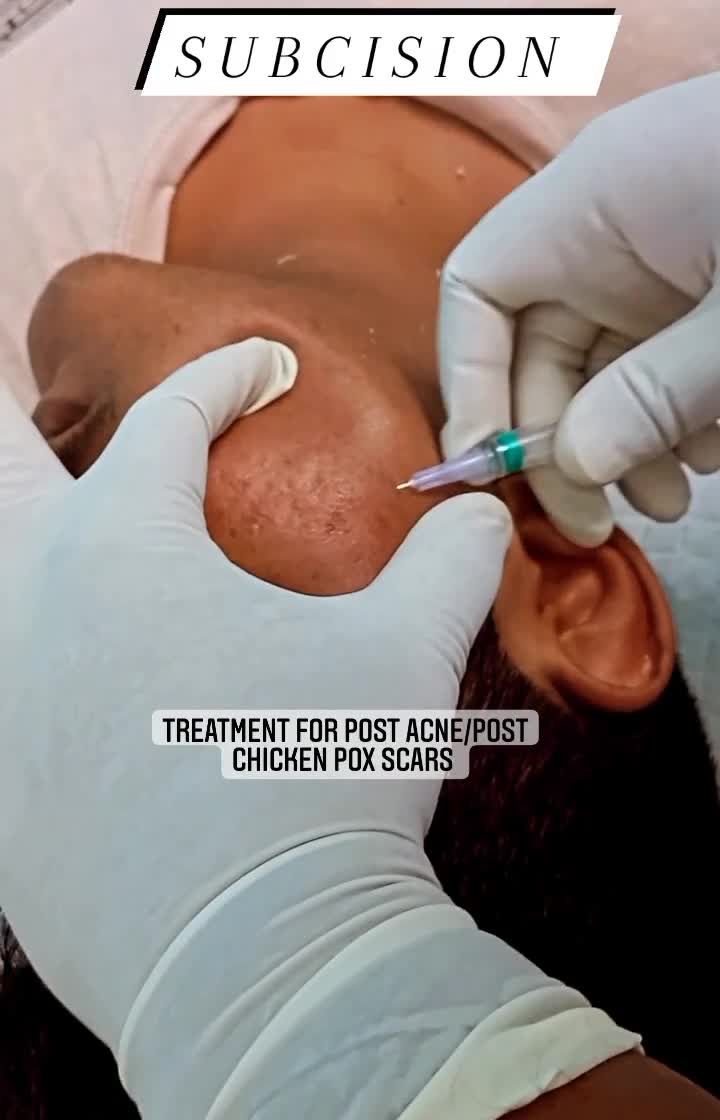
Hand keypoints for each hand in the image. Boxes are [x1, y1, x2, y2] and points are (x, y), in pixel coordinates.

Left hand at [0, 340, 511, 1111]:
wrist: (252, 960)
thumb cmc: (318, 782)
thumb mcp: (405, 654)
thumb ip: (450, 562)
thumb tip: (481, 514)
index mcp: (129, 548)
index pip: (171, 421)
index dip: (224, 377)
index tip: (262, 366)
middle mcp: (37, 606)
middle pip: (2, 469)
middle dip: (11, 418)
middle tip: (24, 397)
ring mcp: (4, 698)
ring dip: (25, 545)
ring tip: (61, 543)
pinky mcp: (4, 790)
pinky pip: (5, 700)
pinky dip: (33, 667)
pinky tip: (70, 693)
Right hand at [439, 73, 719, 545]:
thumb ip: (656, 392)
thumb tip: (575, 466)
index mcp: (592, 206)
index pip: (478, 292)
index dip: (469, 382)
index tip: (494, 468)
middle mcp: (610, 233)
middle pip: (538, 353)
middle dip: (564, 444)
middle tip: (595, 520)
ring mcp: (658, 262)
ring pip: (603, 372)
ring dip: (627, 446)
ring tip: (678, 498)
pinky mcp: (699, 289)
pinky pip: (658, 366)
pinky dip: (677, 420)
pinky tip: (716, 447)